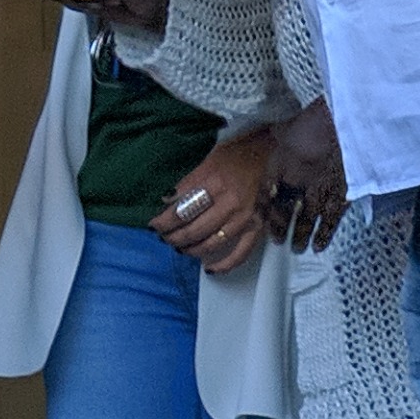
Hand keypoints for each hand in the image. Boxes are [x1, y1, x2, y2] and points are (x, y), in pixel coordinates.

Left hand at [153, 134, 271, 274]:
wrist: (266, 150)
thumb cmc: (234, 153)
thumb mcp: (206, 160)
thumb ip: (187, 183)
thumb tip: (166, 202)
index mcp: (214, 182)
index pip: (182, 209)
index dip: (164, 221)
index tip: (153, 225)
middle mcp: (230, 202)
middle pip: (194, 229)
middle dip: (174, 237)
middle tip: (163, 237)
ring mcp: (245, 217)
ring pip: (212, 243)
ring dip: (191, 249)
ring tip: (179, 247)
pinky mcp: (257, 226)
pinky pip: (241, 253)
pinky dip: (224, 264)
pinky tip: (209, 268)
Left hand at [262, 97, 346, 251]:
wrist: (347, 122)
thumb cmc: (318, 117)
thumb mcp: (291, 123)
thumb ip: (282, 134)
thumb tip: (275, 132)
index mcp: (281, 163)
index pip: (266, 193)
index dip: (263, 209)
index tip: (262, 220)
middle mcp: (295, 182)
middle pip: (283, 212)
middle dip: (280, 228)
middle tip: (279, 241)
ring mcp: (318, 191)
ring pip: (305, 221)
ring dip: (299, 237)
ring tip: (297, 248)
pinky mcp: (340, 196)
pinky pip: (329, 221)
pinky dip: (323, 235)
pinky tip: (319, 246)